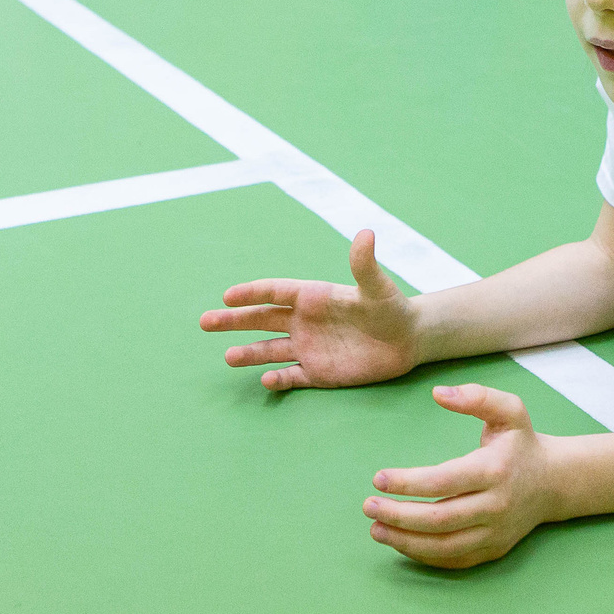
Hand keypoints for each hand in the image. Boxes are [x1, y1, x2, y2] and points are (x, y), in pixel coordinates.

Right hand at [201, 228, 418, 390]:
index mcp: (313, 297)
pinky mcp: (319, 373)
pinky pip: (292, 376)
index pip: (275, 293)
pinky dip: (278, 379)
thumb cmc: (392, 307)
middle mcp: (305, 322)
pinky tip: (265, 380)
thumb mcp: (378, 287)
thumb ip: (365, 265)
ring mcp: (309, 348)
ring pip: (270, 350)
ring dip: (250, 353)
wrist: (408, 340)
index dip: (251, 293)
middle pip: (261, 320)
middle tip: (205, 322)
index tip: (227, 296)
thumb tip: (366, 233)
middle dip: (233, 320)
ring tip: (228, 357)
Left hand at [364, 384, 551, 568]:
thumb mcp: (509, 410)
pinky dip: (424, 555)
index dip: (407, 483)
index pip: (443, 482)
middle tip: (368, 506)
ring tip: (376, 529)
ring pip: (444, 546)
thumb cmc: (522, 443)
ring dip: (405, 541)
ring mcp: (496, 533)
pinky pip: (454, 560)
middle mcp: (496, 506)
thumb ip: (477, 396)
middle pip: (440, 519)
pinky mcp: (494, 550)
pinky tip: (400, 542)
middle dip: (398, 515)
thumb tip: (438, 393)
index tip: (378, 478)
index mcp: (494, 470)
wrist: (555, 482)